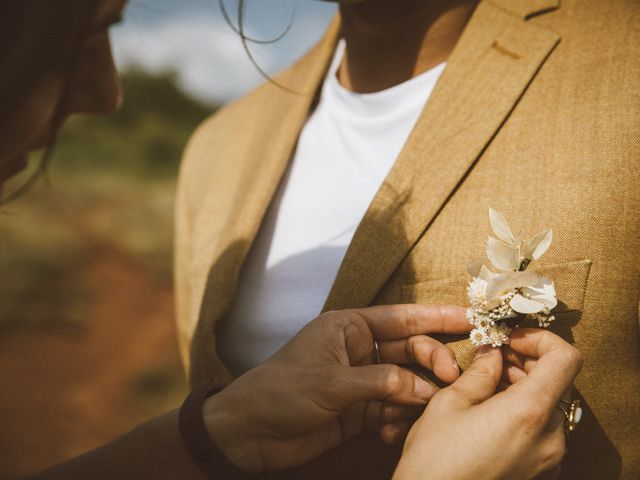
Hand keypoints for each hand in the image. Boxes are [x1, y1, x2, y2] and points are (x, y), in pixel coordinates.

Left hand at [203, 304, 468, 473]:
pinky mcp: (359, 410)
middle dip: (434, 361)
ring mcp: (361, 381)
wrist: (249, 432)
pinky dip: (401, 419)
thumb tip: (425, 387)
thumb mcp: (332, 383)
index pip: (403, 317)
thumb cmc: (281, 392)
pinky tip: (396, 431)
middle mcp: (360, 351)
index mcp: (350, 328)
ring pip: (406, 382)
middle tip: (452, 378)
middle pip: (410, 350)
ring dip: (420, 396)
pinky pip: (393, 409)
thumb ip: (382, 382)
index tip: (472, 318)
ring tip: (429, 409)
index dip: (439, 317)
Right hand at [394, 328, 582, 479]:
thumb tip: (493, 353)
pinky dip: (525, 412)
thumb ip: (480, 372)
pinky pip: (544, 431)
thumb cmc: (435, 460)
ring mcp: (549, 459)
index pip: (566, 359)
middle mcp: (550, 438)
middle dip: (528, 361)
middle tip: (494, 356)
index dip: (542, 339)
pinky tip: (492, 412)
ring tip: (488, 384)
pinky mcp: (541, 473)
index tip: (512, 338)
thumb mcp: (450, 403)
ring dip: (525, 386)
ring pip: (550, 406)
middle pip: (558, 382)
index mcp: (529, 413)